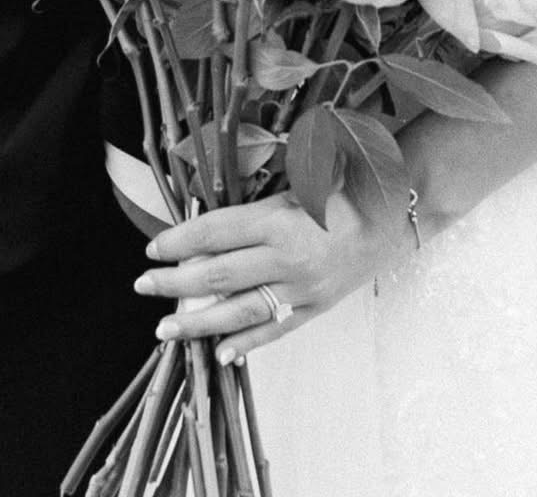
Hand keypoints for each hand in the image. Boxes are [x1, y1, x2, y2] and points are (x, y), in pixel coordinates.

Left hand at [134, 190, 413, 364]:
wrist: (393, 216)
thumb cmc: (341, 188)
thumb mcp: (295, 182)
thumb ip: (254, 204)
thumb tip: (204, 223)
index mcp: (279, 219)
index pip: (215, 233)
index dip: (179, 241)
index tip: (152, 247)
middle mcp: (287, 258)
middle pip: (218, 275)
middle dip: (175, 283)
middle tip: (143, 285)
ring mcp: (301, 290)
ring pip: (239, 310)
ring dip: (197, 322)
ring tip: (164, 329)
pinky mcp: (315, 308)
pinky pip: (275, 329)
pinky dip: (246, 343)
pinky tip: (220, 354)